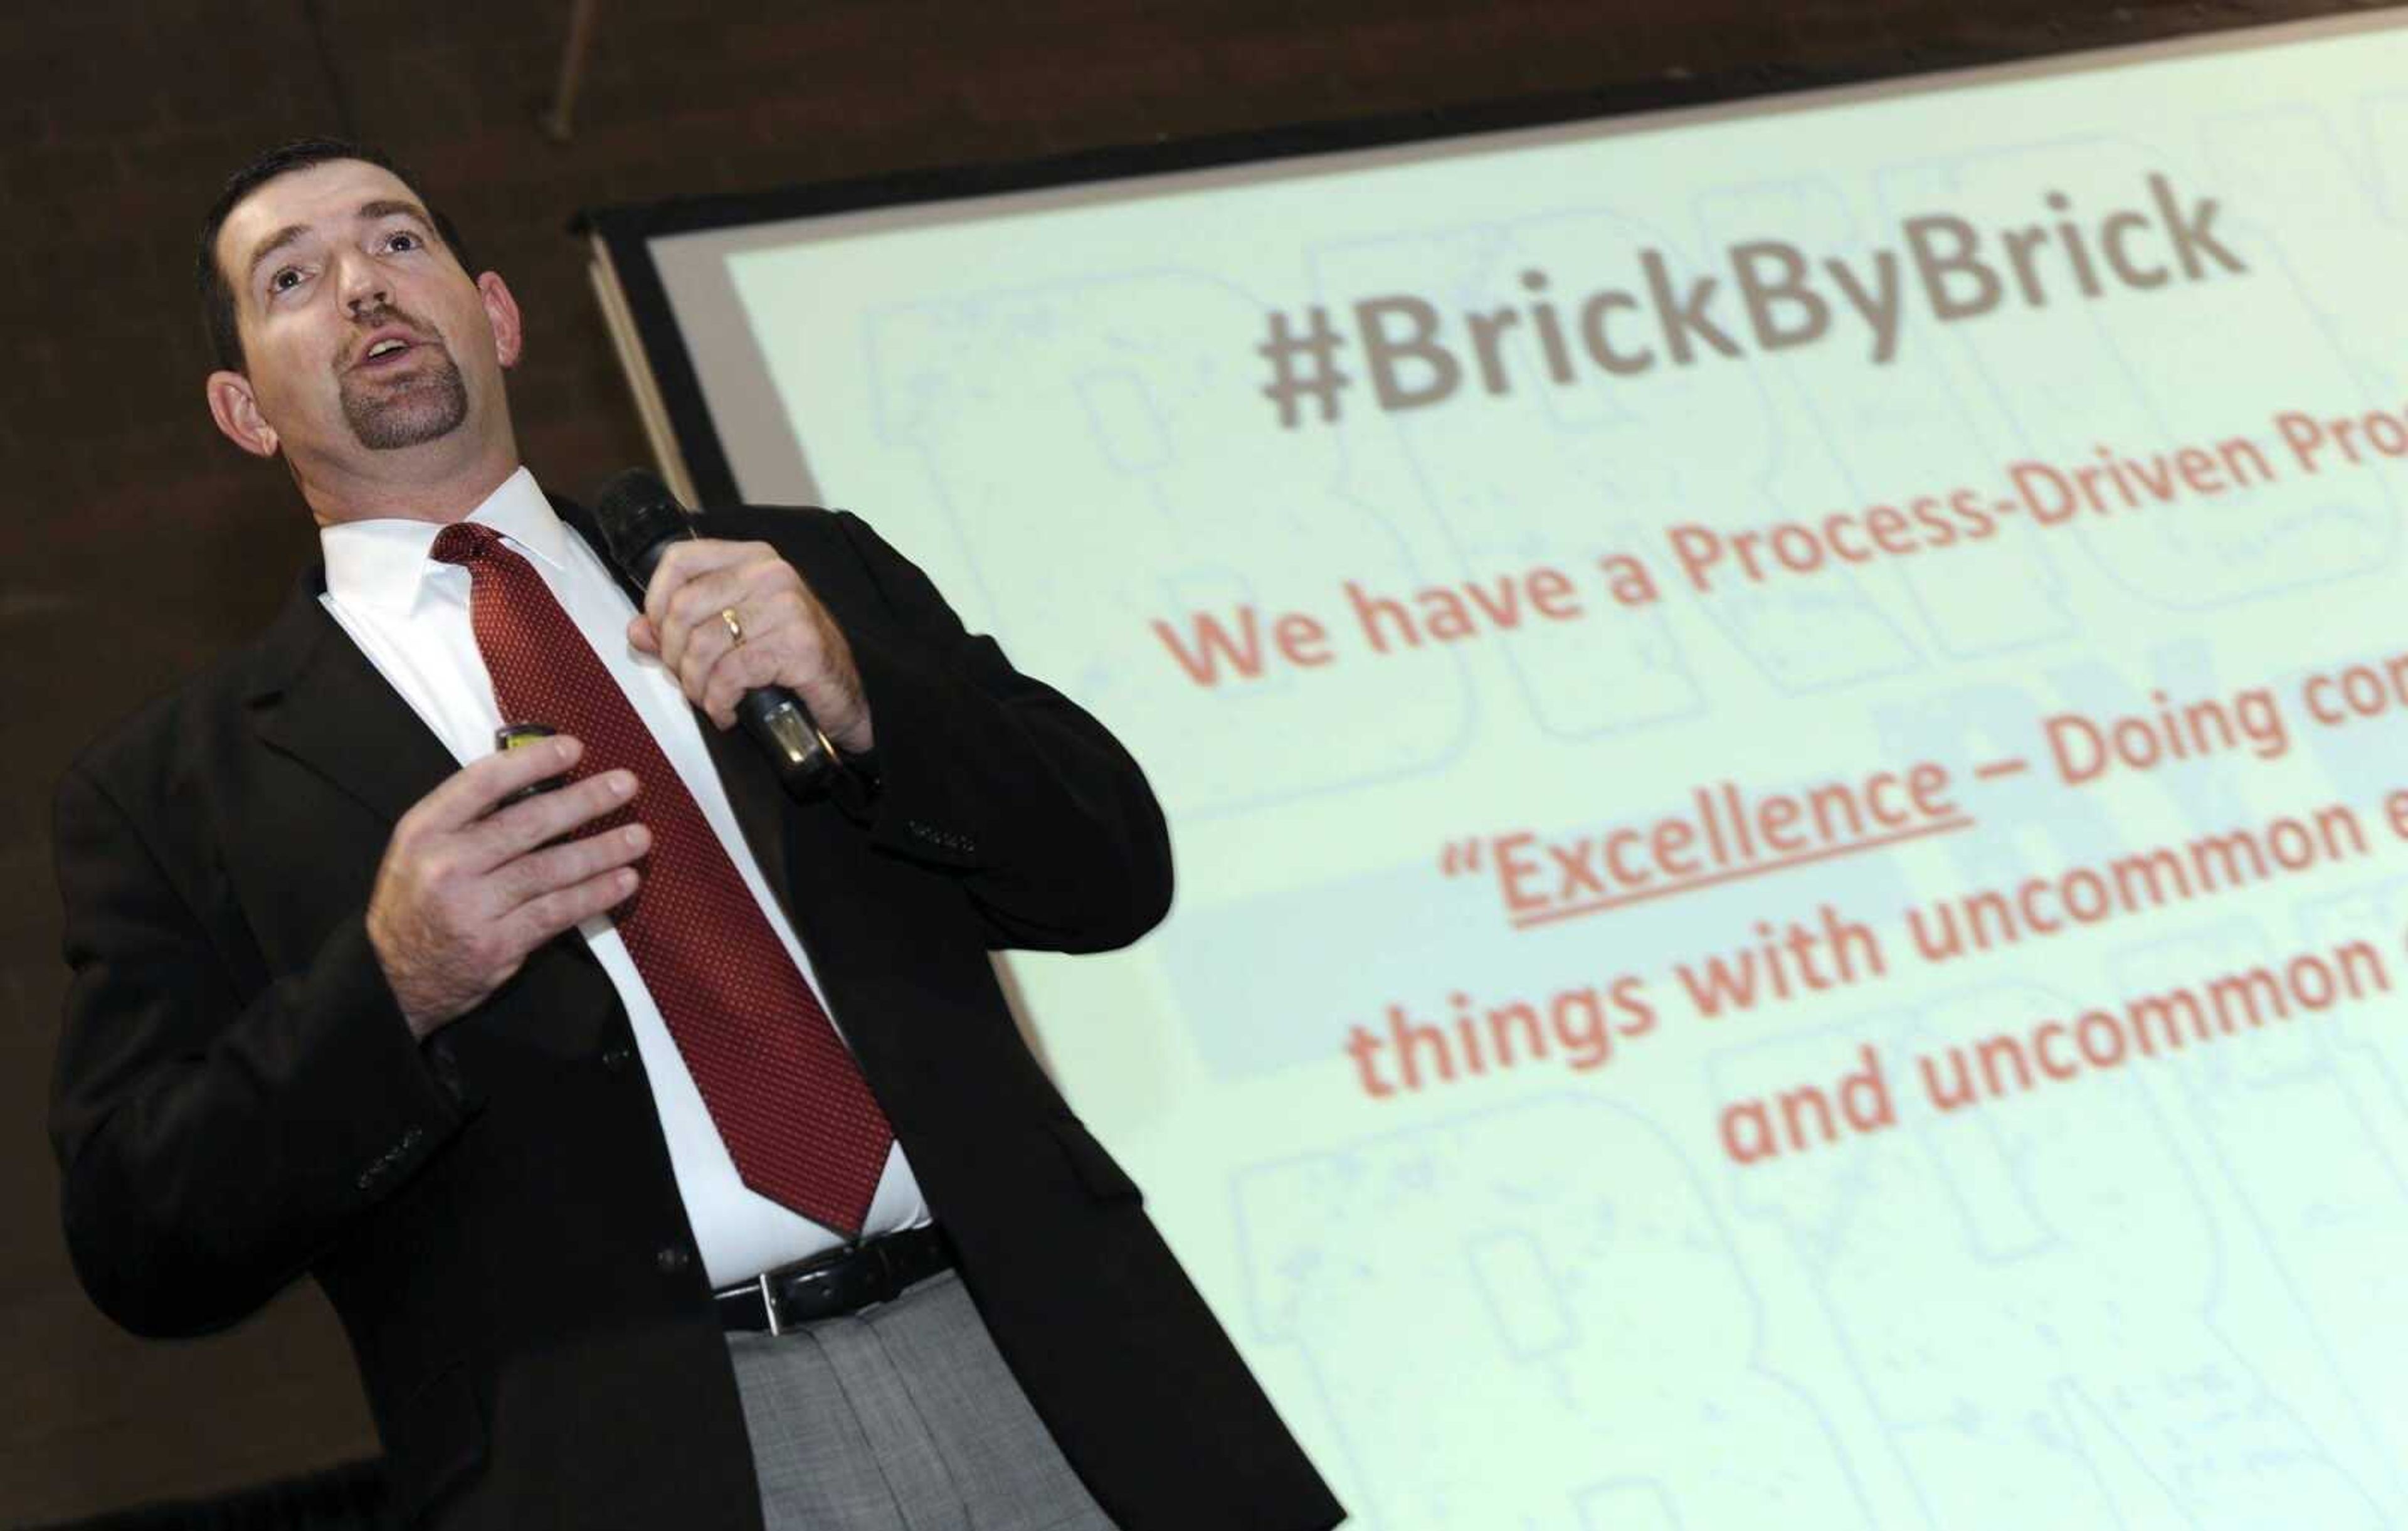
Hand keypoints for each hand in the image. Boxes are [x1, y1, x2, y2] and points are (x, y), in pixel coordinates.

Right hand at [365, 736, 649, 1036]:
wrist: (392, 978)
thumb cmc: (418, 902)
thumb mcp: (422, 849)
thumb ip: (469, 818)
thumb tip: (538, 780)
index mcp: (424, 830)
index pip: (482, 782)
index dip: (531, 761)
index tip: (574, 748)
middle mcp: (446, 865)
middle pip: (527, 823)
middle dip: (584, 801)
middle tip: (626, 784)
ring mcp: (472, 907)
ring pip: (549, 870)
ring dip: (602, 850)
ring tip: (640, 837)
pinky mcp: (497, 944)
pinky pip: (556, 912)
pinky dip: (595, 895)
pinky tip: (624, 881)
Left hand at [625, 539, 871, 753]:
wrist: (848, 696)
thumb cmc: (791, 662)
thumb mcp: (734, 636)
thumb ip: (682, 629)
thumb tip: (637, 631)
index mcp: (752, 559)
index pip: (679, 559)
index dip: (655, 600)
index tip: (660, 635)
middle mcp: (770, 574)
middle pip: (683, 607)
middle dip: (675, 656)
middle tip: (688, 681)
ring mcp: (787, 607)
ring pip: (703, 644)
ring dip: (696, 686)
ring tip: (709, 700)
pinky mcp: (798, 644)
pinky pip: (731, 673)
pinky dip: (719, 702)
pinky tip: (728, 712)